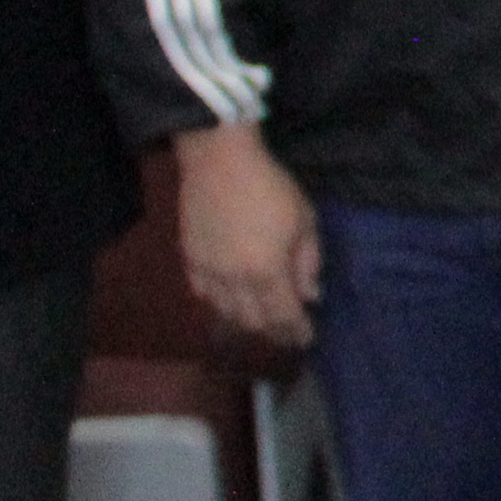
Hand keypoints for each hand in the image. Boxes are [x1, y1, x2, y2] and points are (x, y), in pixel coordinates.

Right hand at [175, 124, 320, 344]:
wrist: (219, 161)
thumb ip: (308, 262)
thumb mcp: (305, 220)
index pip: (283, 316)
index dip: (296, 331)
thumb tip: (311, 295)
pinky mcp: (188, 259)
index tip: (306, 339)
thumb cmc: (270, 186)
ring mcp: (207, 271)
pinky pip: (203, 294)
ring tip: (262, 317)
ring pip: (225, 312)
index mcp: (266, 271)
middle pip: (253, 321)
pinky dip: (219, 302)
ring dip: (246, 319)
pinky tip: (231, 298)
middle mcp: (233, 280)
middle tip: (287, 331)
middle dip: (273, 331)